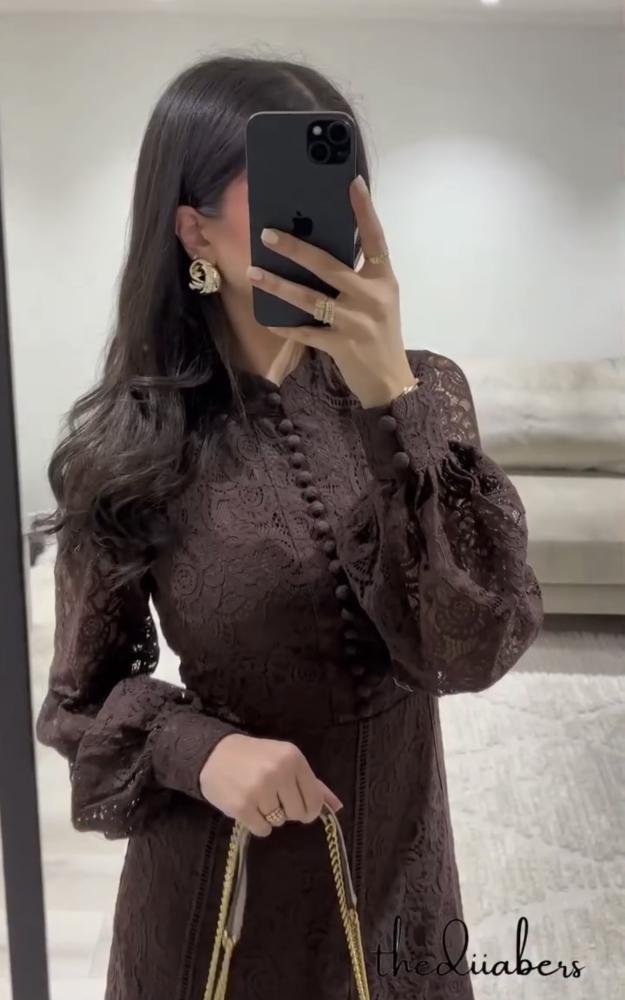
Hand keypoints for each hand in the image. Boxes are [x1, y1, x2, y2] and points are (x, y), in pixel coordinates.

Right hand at [199, 733, 342, 836]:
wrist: (213, 754)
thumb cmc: (254, 757)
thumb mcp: (285, 760)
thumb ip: (313, 783)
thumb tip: (337, 807)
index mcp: (293, 758)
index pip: (314, 799)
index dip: (309, 808)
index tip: (298, 805)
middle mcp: (278, 772)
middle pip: (298, 813)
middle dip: (287, 810)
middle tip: (273, 796)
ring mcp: (259, 790)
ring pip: (279, 822)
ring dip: (270, 815)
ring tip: (257, 797)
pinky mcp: (242, 806)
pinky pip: (262, 830)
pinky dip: (257, 824)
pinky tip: (249, 807)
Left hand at [245, 175, 416, 407]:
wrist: (390, 381)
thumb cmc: (381, 334)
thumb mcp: (378, 299)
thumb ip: (356, 276)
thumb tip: (316, 252)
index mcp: (383, 279)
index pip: (375, 238)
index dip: (364, 211)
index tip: (352, 183)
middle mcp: (371, 297)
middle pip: (328, 266)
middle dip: (295, 249)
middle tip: (267, 233)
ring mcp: (355, 322)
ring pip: (309, 298)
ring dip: (277, 285)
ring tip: (253, 272)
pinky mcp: (341, 345)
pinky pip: (305, 332)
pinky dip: (285, 326)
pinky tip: (267, 319)